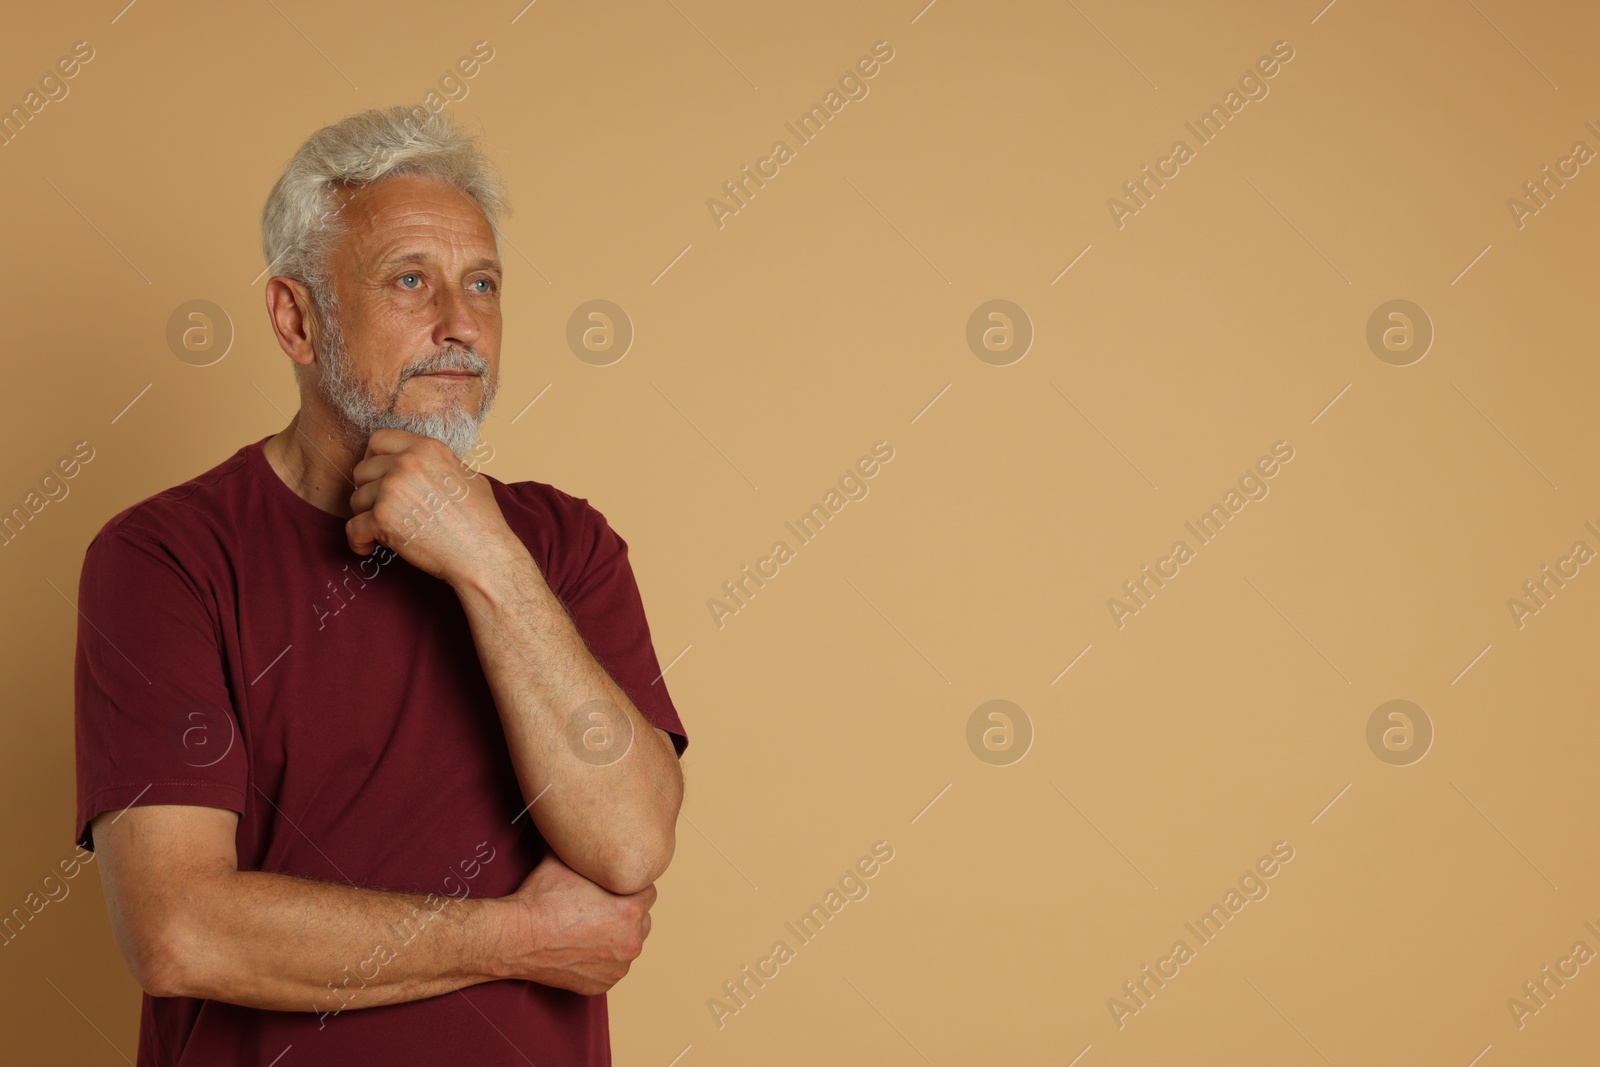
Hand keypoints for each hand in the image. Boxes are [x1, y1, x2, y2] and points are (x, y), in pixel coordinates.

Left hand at [346, 428, 519, 585]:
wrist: (483, 554)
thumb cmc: (482, 521)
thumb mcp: (468, 477)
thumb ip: (439, 466)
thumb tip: (428, 466)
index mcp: (427, 449)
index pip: (379, 440)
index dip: (373, 459)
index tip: (376, 476)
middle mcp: (407, 463)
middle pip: (362, 470)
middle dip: (368, 491)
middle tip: (381, 508)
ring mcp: (392, 489)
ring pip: (356, 499)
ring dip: (365, 516)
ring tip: (381, 531)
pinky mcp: (382, 518)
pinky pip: (353, 528)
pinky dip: (358, 541)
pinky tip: (368, 546)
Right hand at [502, 849, 655, 995]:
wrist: (515, 936)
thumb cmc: (541, 898)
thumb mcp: (570, 860)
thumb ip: (591, 851)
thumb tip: (593, 831)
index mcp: (630, 909)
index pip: (648, 892)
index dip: (629, 887)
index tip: (614, 887)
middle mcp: (630, 941)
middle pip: (642, 920)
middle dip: (626, 913)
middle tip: (600, 907)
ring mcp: (617, 967)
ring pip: (627, 945)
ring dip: (615, 937)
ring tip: (589, 928)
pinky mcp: (601, 985)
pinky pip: (611, 968)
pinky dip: (601, 960)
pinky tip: (582, 947)